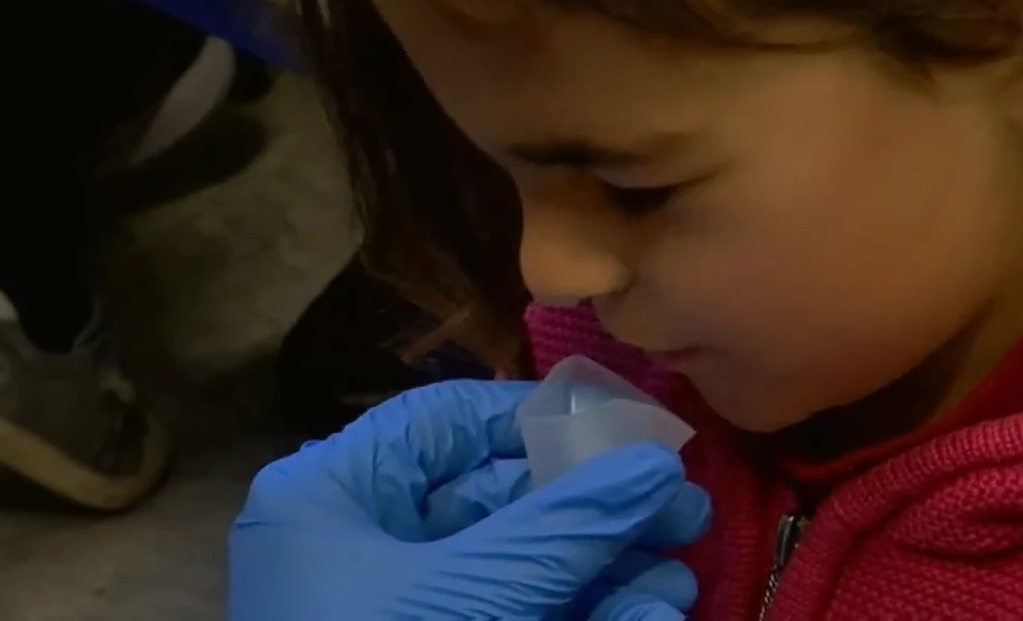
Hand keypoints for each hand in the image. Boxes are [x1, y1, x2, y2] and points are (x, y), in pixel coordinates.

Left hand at [229, 380, 708, 620]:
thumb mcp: (469, 593)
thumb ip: (563, 528)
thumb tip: (659, 466)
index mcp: (335, 497)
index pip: (446, 424)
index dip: (545, 420)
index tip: (634, 432)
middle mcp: (366, 545)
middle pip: (502, 499)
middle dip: (600, 510)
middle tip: (687, 515)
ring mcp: (403, 609)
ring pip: (524, 567)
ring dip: (609, 569)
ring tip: (682, 576)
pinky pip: (521, 617)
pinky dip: (586, 615)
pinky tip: (652, 613)